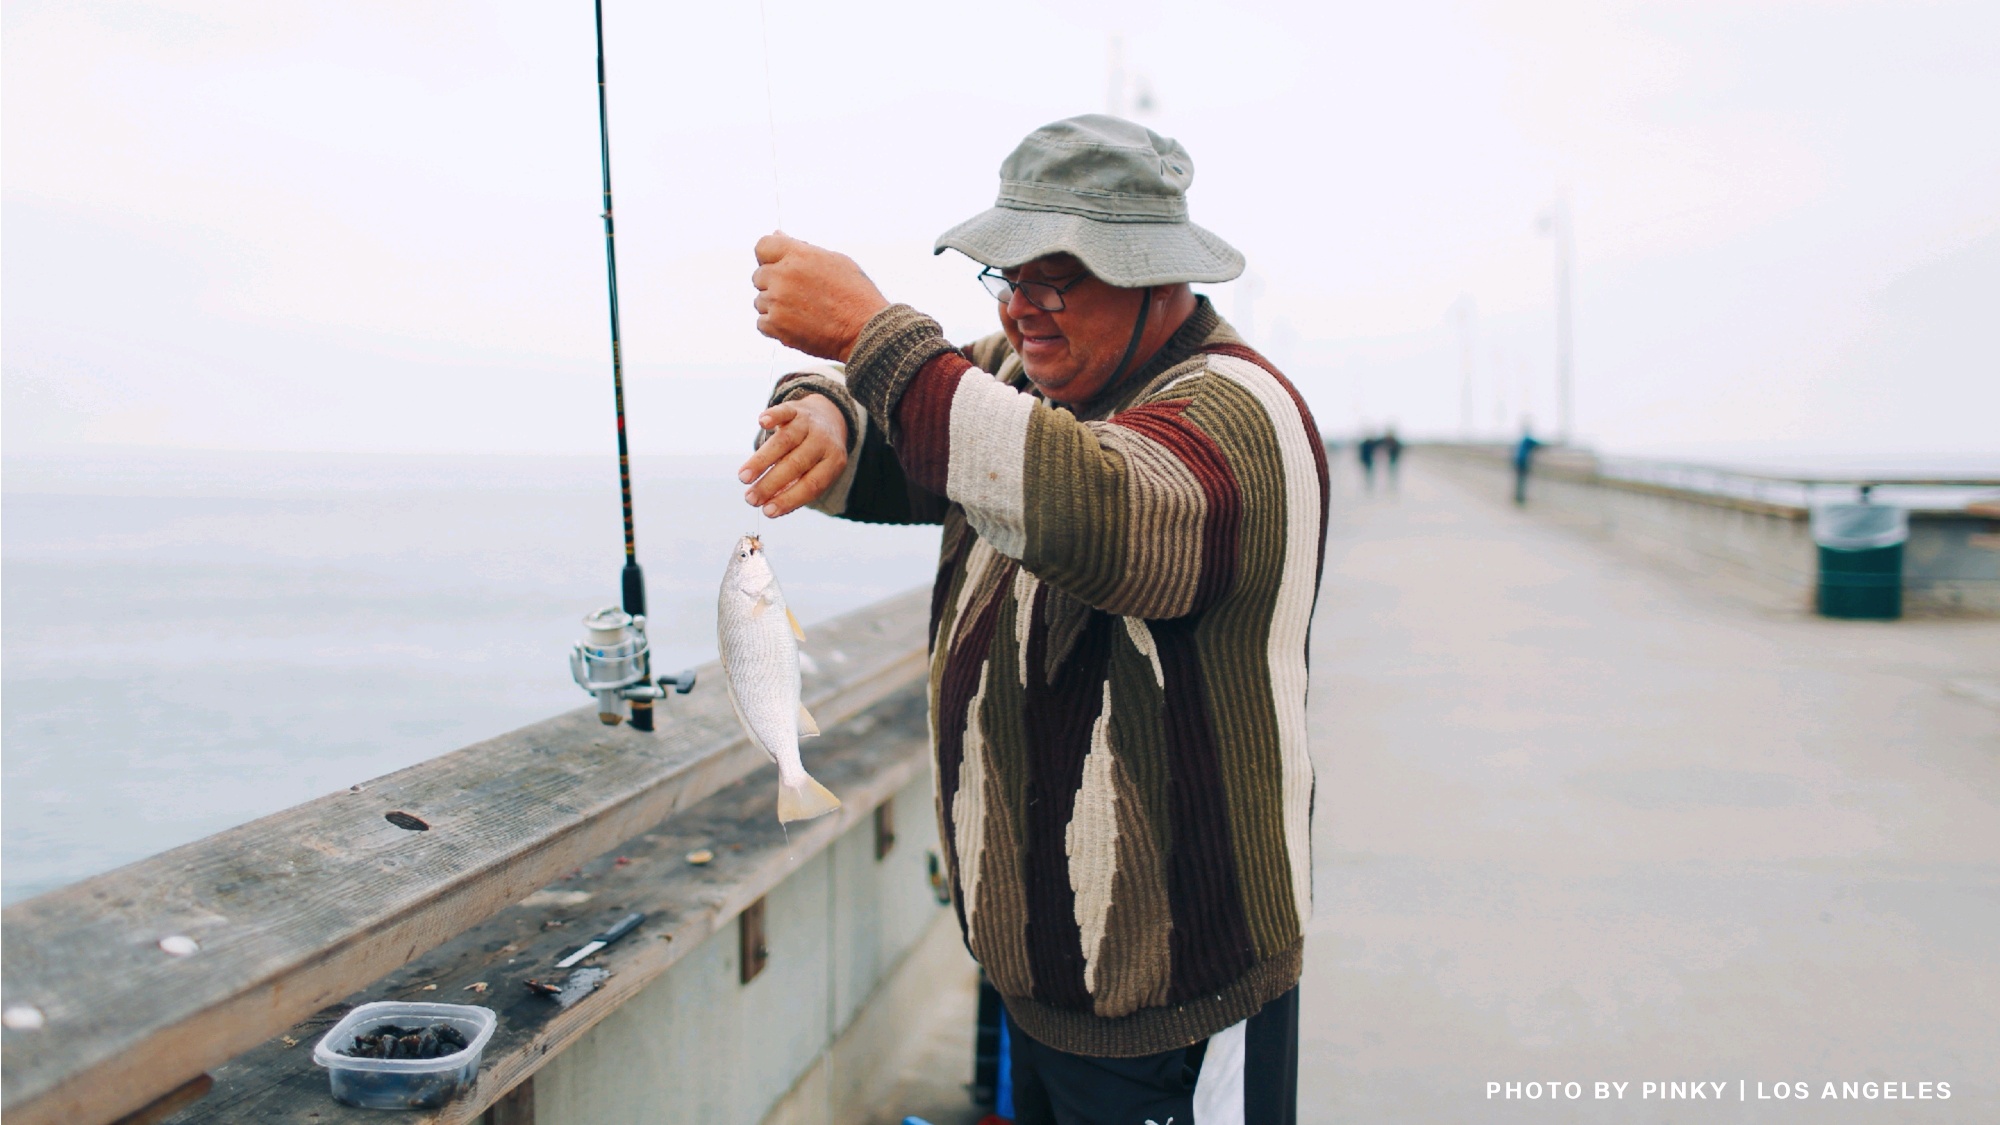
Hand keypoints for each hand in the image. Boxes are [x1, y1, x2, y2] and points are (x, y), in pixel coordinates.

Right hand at [738, 396, 849, 516]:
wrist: (828, 416)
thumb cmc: (816, 455)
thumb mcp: (817, 472)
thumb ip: (797, 490)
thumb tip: (770, 509)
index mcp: (833, 462)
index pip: (812, 485)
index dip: (789, 499)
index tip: (767, 512)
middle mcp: (823, 442)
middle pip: (796, 464)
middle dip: (771, 484)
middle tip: (750, 499)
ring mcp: (809, 423)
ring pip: (785, 441)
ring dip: (762, 460)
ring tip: (743, 478)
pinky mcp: (796, 408)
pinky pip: (785, 411)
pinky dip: (774, 416)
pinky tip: (761, 422)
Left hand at [751, 232, 888, 361]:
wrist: (864, 331)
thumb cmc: (856, 295)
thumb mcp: (834, 261)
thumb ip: (801, 248)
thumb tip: (778, 234)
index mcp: (798, 255)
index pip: (762, 246)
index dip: (769, 257)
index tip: (779, 267)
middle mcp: (783, 276)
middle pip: (758, 276)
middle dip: (774, 284)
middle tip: (799, 295)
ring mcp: (777, 301)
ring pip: (760, 301)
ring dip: (775, 306)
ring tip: (803, 312)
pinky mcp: (776, 326)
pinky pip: (762, 323)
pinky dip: (776, 326)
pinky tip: (797, 325)